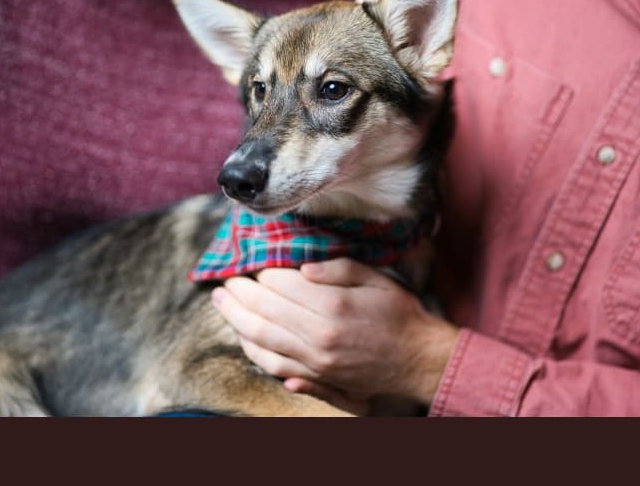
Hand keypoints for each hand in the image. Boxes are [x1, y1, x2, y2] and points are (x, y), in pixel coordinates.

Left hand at [211, 258, 458, 405]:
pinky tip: (242, 336)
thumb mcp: (377, 280)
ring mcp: (316, 360)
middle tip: (223, 280)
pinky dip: (253, 350)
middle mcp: (320, 335)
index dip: (261, 273)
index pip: (281, 285)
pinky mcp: (317, 376)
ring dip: (236, 321)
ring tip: (222, 304)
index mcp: (334, 306)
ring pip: (262, 340)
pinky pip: (274, 365)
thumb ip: (339, 270)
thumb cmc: (399, 313)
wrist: (417, 359)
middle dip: (238, 295)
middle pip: (263, 313)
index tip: (251, 263)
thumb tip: (302, 268)